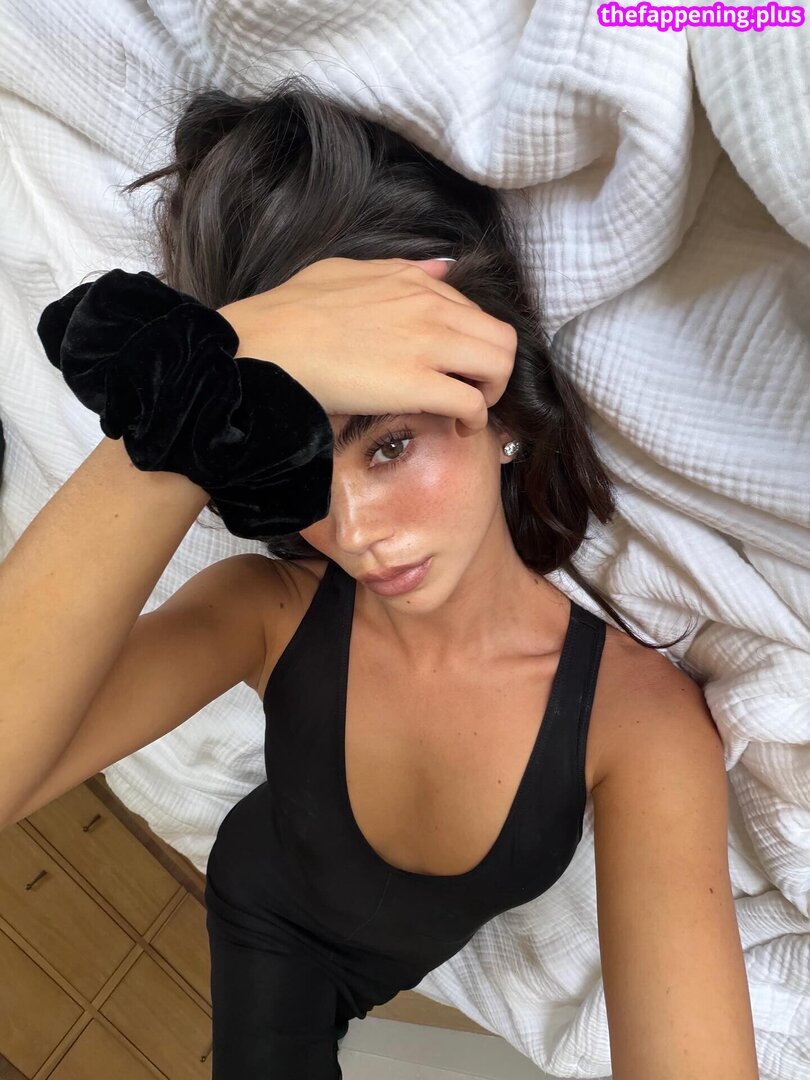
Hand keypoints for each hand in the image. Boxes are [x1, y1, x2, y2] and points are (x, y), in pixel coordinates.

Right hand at [217, 257, 516, 433]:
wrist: (266, 346)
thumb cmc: (292, 313)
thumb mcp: (347, 271)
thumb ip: (399, 270)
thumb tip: (440, 267)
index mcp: (413, 281)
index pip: (473, 311)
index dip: (471, 344)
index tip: (456, 367)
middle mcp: (430, 307)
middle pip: (501, 337)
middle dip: (495, 369)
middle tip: (473, 391)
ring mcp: (428, 344)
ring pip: (500, 365)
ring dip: (492, 392)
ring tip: (466, 410)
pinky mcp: (419, 383)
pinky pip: (474, 402)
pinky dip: (475, 420)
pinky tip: (458, 427)